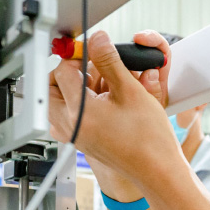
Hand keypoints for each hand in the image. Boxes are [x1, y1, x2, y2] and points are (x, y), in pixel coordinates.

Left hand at [49, 30, 182, 183]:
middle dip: (70, 72)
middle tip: (91, 68)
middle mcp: (69, 126)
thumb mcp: (131, 91)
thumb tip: (98, 40)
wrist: (157, 169)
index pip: (62, 71)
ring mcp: (73, 136)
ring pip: (58, 102)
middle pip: (52, 86)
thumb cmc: (149, 139)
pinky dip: (79, 104)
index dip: (77, 56)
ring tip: (98, 85)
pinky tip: (101, 102)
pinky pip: (67, 116)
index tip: (93, 51)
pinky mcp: (80, 142)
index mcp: (79, 112)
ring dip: (73, 88)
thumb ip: (110, 61)